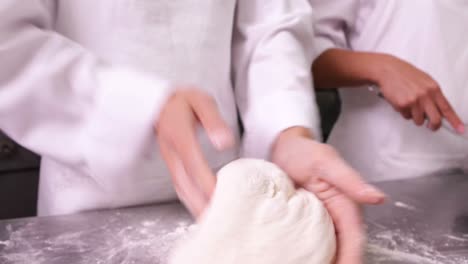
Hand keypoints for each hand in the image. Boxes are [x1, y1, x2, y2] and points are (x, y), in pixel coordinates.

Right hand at [155, 88, 233, 217]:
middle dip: (201, 202)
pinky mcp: (172, 165)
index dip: (206, 181)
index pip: (193, 163)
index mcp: (179, 135)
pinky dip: (190, 200)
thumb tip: (225, 142)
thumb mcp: (201, 102)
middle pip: (185, 183)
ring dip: (195, 205)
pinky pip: (180, 186)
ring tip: (212, 221)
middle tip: (219, 219)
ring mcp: (169, 160)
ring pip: (181, 188)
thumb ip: (213, 120)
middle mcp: (171, 152)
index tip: (221, 196)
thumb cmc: (185, 102)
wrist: (161, 103)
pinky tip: (202, 209)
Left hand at [272, 127, 385, 263]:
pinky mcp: (311, 223)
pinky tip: (304, 261)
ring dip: (329, 261)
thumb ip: (351, 181)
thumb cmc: (304, 152)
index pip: (354, 241)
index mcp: (348, 207)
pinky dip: (315, 255)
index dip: (350, 259)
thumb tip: (378, 198)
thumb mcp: (326, 163)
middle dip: (341, 263)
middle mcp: (339, 218)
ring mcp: (326, 222)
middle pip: (346, 250)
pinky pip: (317, 244)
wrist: (284, 148)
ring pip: (332, 250)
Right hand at [373, 54, 463, 132]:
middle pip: (435, 120)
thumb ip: (432, 95)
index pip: (447, 108)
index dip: (455, 121)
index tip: (460, 129)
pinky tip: (400, 101)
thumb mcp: (424, 81)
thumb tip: (437, 110)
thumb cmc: (404, 74)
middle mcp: (425, 95)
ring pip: (419, 120)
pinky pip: (406, 116)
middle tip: (430, 126)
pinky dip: (403, 112)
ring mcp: (414, 101)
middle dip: (433, 126)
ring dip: (414, 116)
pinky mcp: (402, 105)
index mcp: (433, 89)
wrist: (388, 70)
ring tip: (409, 105)